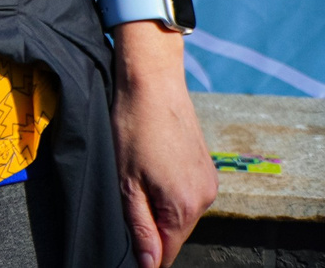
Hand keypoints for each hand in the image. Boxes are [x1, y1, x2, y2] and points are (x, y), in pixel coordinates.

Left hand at [109, 9, 214, 266]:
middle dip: (151, 229)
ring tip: (134, 180)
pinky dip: (168, 192)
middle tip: (123, 202)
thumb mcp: (126, 181)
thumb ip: (140, 225)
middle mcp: (204, 198)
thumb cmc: (134, 126)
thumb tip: (150, 264)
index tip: (127, 248)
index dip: (146, 255)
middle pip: (175, 233)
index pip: (167, 251)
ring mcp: (208, 182)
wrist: (153, 82)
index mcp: (184, 207)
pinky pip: (186, 194)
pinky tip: (150, 171)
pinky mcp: (205, 167)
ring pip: (180, 214)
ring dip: (159, 209)